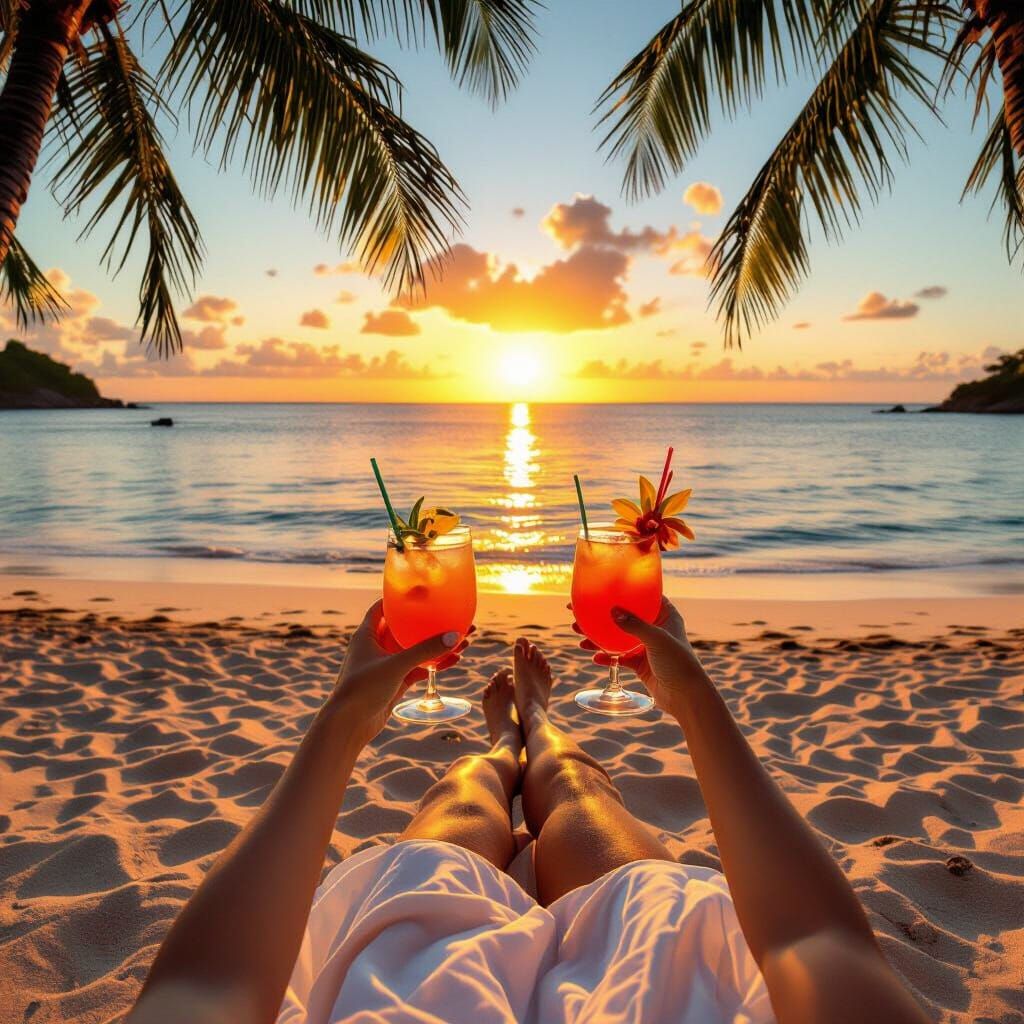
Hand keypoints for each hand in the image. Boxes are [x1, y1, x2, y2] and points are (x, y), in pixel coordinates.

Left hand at [328, 600, 470, 743]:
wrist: (348, 726)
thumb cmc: (362, 689)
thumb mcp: (396, 665)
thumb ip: (425, 650)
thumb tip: (454, 635)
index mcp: (368, 634)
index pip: (382, 607)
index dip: (400, 597)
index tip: (423, 591)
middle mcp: (376, 647)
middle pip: (407, 628)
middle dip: (430, 623)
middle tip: (454, 617)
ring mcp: (386, 665)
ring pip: (416, 649)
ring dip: (437, 644)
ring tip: (464, 639)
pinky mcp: (394, 682)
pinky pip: (418, 668)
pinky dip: (434, 664)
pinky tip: (454, 659)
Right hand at [572, 597, 705, 711]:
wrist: (686, 697)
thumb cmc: (679, 663)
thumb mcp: (657, 639)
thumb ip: (634, 625)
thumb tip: (612, 611)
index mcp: (665, 614)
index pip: (642, 595)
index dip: (621, 590)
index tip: (600, 587)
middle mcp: (655, 627)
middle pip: (623, 615)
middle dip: (602, 614)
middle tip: (578, 611)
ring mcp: (646, 646)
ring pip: (617, 637)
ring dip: (598, 636)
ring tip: (579, 635)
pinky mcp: (640, 663)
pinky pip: (619, 657)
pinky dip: (606, 657)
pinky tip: (594, 658)